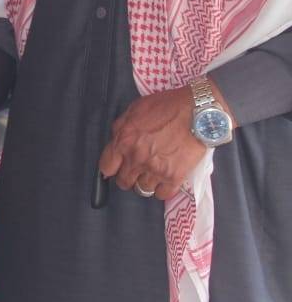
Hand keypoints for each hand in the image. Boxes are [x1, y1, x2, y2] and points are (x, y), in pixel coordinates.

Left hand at [97, 84, 214, 199]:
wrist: (196, 112)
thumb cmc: (165, 106)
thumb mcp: (133, 111)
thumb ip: (121, 129)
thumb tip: (116, 144)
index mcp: (123, 141)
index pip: (106, 168)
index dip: (111, 168)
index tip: (117, 167)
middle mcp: (136, 159)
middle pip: (124, 182)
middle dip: (128, 177)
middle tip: (136, 171)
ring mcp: (155, 170)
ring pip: (142, 190)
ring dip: (145, 183)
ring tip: (152, 175)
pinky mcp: (174, 176)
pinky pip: (163, 194)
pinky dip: (163, 190)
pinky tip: (165, 181)